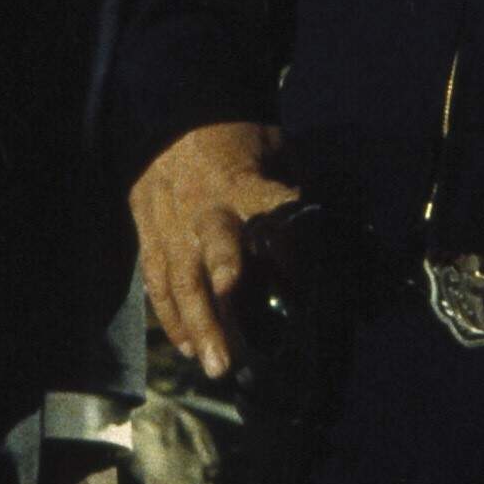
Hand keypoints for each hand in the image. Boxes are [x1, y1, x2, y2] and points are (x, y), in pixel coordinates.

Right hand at [130, 120, 293, 379]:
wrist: (175, 117)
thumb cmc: (236, 138)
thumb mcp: (276, 148)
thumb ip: (295, 187)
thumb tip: (333, 227)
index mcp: (243, 185)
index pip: (270, 215)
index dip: (288, 247)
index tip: (302, 282)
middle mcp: (208, 211)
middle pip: (215, 252)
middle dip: (224, 295)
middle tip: (235, 340)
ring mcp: (173, 226)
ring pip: (180, 279)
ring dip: (198, 325)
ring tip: (216, 365)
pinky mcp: (150, 235)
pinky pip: (156, 280)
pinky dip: (169, 316)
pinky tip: (187, 347)